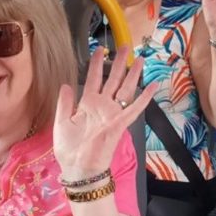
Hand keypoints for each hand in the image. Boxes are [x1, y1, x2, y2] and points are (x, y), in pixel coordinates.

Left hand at [53, 46, 155, 179]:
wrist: (78, 169)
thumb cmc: (69, 149)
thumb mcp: (61, 122)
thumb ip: (64, 103)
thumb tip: (66, 84)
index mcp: (87, 104)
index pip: (93, 79)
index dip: (96, 64)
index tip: (99, 49)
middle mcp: (102, 106)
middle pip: (113, 79)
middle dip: (119, 63)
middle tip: (125, 47)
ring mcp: (112, 113)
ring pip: (125, 88)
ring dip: (132, 74)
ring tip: (139, 59)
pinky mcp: (119, 122)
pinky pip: (134, 107)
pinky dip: (144, 97)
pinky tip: (153, 85)